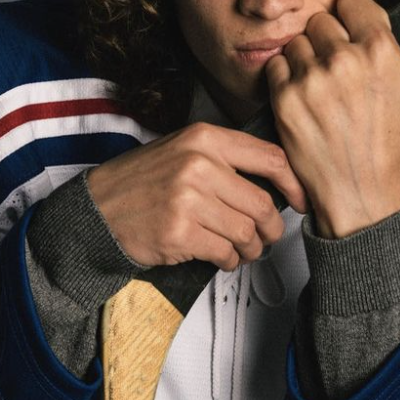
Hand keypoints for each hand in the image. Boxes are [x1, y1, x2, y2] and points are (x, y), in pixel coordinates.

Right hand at [86, 122, 308, 270]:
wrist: (98, 207)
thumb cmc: (142, 182)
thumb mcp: (183, 151)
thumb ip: (226, 160)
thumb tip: (275, 185)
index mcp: (204, 139)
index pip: (270, 158)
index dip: (294, 184)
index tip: (301, 200)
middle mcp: (199, 165)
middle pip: (262, 204)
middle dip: (270, 229)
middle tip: (265, 237)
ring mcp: (188, 199)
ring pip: (247, 233)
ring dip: (250, 249)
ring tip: (240, 250)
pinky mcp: (179, 232)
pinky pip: (225, 252)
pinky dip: (230, 261)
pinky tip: (221, 257)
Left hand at [264, 0, 399, 236]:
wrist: (361, 191)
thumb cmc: (395, 138)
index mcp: (380, 49)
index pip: (350, 1)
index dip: (353, 21)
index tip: (356, 43)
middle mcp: (343, 59)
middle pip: (321, 20)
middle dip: (329, 40)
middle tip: (340, 72)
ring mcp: (311, 79)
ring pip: (298, 41)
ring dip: (306, 58)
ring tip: (323, 88)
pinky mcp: (284, 98)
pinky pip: (276, 64)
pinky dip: (285, 78)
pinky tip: (305, 99)